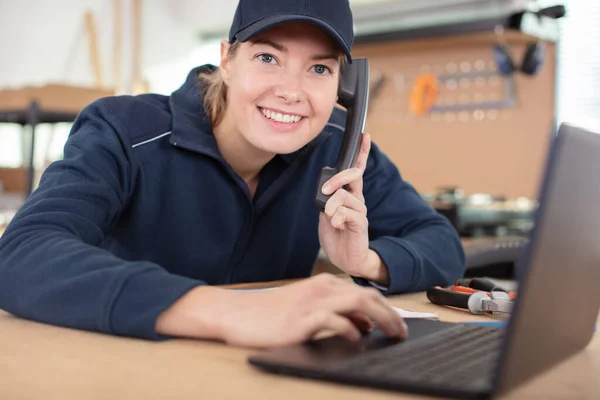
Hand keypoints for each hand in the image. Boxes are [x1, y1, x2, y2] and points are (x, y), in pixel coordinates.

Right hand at [219, 274, 407, 347]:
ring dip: (381, 319)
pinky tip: (357, 338)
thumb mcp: (306, 306)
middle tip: (403, 332)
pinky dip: (351, 329)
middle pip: (368, 297)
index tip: (398, 323)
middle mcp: (321, 289)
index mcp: (323, 283)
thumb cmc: (269, 312)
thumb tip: (364, 324)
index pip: (364, 293)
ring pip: (359, 304)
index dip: (386, 308)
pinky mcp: (302, 319)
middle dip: (391, 314)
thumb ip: (334, 311)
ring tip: (393, 334)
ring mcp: (312, 302)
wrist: (236, 312)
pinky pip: (335, 320)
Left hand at [318, 134, 387, 283]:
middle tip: (325, 192)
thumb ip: (326, 199)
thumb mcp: (326, 214)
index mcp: (349, 195)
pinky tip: (337, 227)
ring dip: (331, 207)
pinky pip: (345, 213)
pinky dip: (336, 219)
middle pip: (353, 176)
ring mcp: (360, 211)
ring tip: (331, 219)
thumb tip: (326, 190)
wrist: (345, 259)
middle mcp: (357, 200)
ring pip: (343, 196)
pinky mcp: (360, 223)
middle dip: (337, 179)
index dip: (362, 153)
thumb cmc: (336, 236)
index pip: (357, 170)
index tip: (366, 135)